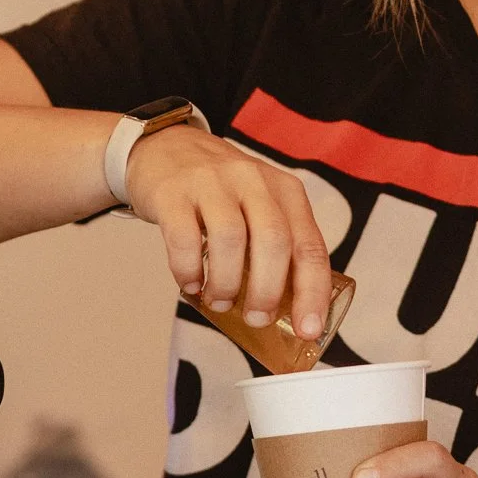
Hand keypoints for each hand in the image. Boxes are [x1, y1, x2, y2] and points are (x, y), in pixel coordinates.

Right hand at [123, 124, 331, 338]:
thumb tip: (288, 312)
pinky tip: (190, 284)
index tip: (307, 329)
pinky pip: (184, 237)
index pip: (309, 245)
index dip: (312, 292)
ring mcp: (212, 183)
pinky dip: (188, 270)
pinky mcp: (174, 191)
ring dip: (227, 283)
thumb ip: (276, 246)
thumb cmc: (220, 191)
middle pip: (274, 242)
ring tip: (219, 301)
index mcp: (285, 190)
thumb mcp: (260, 205)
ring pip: (230, 239)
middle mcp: (253, 181)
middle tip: (257, 318)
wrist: (165, 147)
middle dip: (268, 291)